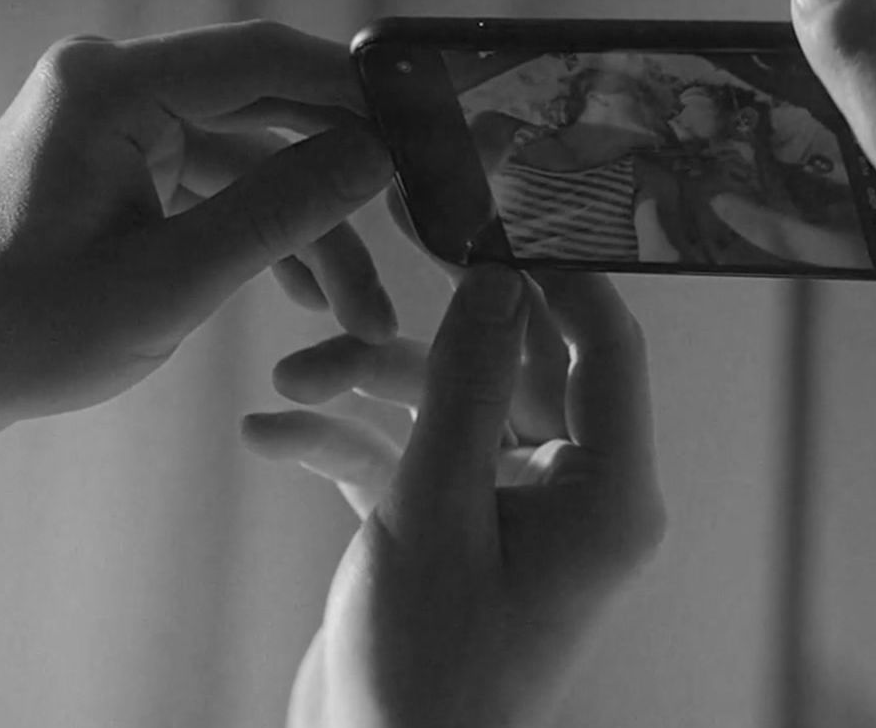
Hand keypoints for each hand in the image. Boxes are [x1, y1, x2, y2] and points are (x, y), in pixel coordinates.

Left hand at [0, 20, 396, 433]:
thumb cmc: (23, 331)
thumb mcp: (171, 281)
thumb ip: (281, 213)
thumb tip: (378, 155)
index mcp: (108, 85)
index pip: (265, 59)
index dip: (358, 94)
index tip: (432, 135)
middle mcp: (109, 81)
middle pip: (265, 105)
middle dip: (342, 178)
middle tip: (418, 226)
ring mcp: (111, 120)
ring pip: (248, 157)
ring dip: (306, 229)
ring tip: (365, 314)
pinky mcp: (115, 161)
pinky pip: (212, 181)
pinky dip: (259, 232)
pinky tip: (308, 295)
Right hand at [244, 268, 666, 727]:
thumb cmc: (421, 671)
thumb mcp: (434, 510)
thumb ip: (467, 385)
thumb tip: (498, 275)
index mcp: (607, 496)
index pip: (606, 347)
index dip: (557, 270)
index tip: (498, 204)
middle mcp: (571, 500)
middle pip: (514, 368)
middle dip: (430, 330)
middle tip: (380, 255)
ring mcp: (507, 518)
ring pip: (449, 409)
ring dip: (367, 388)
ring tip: (289, 373)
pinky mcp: (448, 537)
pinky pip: (407, 460)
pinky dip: (344, 442)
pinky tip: (268, 433)